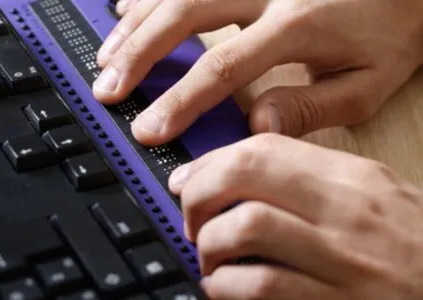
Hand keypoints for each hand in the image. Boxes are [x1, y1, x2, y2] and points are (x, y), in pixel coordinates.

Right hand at [93, 0, 422, 144]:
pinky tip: (126, 10)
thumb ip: (311, 107)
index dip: (179, 100)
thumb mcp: (366, 83)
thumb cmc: (389, 30)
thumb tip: (257, 127)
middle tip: (108, 88)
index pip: (222, 66)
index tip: (150, 128)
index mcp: (296, 24)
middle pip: (185, 15)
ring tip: (107, 57)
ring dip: (135, 24)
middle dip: (139, 55)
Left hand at [167, 133, 422, 299]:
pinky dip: (226, 286)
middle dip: (198, 194)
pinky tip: (225, 287)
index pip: (262, 147)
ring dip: (209, 242)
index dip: (210, 162)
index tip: (188, 179)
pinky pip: (259, 286)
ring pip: (244, 227)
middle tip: (191, 216)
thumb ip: (309, 181)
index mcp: (350, 178)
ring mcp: (340, 261)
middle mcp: (343, 211)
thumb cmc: (412, 246)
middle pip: (243, 175)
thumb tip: (240, 178)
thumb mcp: (371, 196)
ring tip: (209, 255)